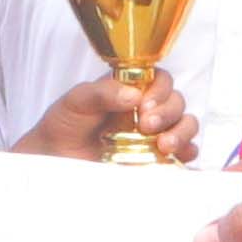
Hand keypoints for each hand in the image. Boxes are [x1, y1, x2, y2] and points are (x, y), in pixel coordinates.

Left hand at [19, 69, 193, 162]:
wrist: (54, 161)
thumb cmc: (63, 126)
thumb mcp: (76, 101)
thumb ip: (101, 93)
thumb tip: (134, 95)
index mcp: (132, 90)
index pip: (161, 80)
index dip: (160, 89)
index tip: (144, 105)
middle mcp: (147, 111)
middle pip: (177, 102)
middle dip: (168, 112)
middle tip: (147, 125)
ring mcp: (155, 136)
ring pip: (186, 125)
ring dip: (182, 132)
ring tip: (164, 145)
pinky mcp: (157, 160)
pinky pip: (185, 153)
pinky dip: (187, 153)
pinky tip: (175, 156)